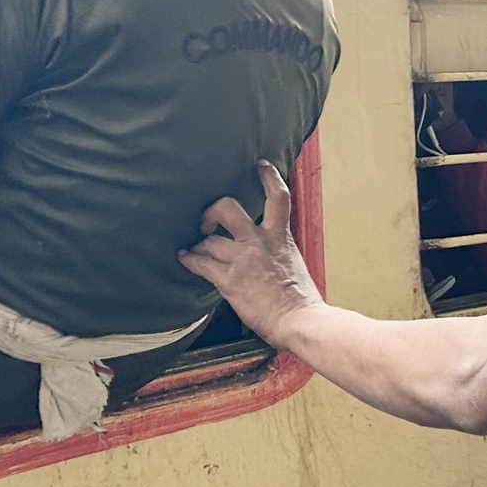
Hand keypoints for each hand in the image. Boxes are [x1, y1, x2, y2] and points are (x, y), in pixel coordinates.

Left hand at [177, 161, 322, 346]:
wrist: (301, 321)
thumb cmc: (301, 300)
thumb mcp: (294, 264)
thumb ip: (278, 251)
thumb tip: (269, 252)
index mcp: (280, 238)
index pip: (278, 198)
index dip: (269, 177)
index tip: (261, 165)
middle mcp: (259, 243)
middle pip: (227, 208)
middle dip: (211, 210)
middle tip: (206, 221)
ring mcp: (242, 260)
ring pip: (208, 240)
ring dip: (198, 246)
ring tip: (192, 250)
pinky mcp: (229, 280)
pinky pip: (200, 263)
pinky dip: (189, 260)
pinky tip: (184, 259)